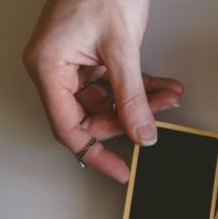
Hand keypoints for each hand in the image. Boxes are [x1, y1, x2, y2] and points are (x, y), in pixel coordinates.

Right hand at [24, 0, 183, 182]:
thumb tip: (141, 132)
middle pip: (90, 115)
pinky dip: (139, 86)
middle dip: (128, 119)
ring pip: (107, 99)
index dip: (96, 153)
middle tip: (156, 122)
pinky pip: (114, 81)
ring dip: (140, 102)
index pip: (68, 128)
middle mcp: (55, 67)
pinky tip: (163, 87)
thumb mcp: (121, 47)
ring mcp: (73, 61)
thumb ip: (132, 95)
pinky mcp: (91, 54)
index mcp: (48, 67)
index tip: (120, 171)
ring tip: (169, 98)